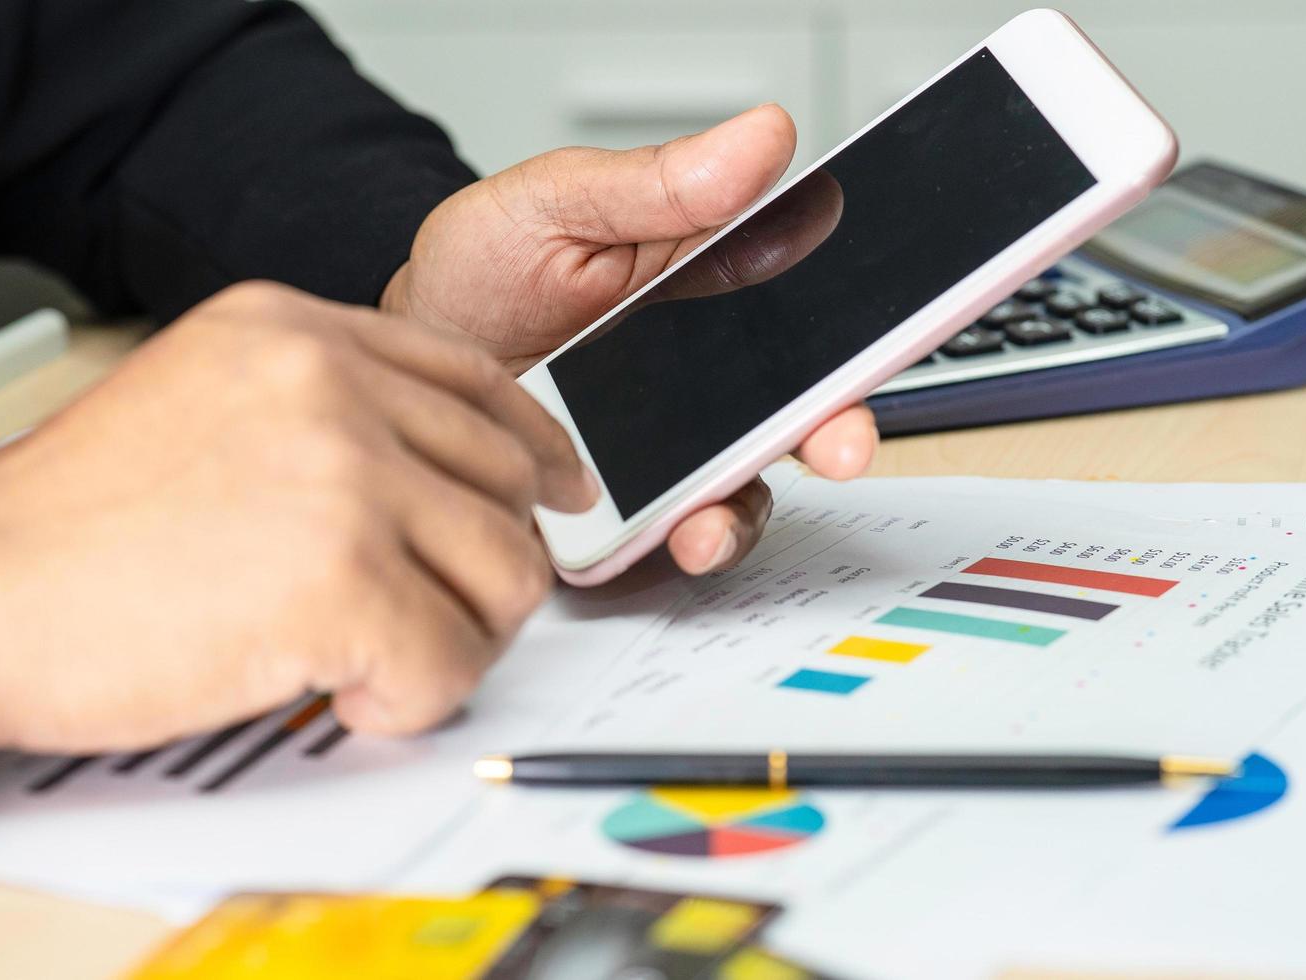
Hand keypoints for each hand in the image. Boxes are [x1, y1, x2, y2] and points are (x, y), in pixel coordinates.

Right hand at [0, 282, 595, 751]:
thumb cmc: (75, 517)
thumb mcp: (207, 396)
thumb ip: (327, 409)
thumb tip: (446, 469)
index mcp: (299, 332)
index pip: (477, 378)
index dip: (537, 443)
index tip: (561, 489)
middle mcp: (332, 386)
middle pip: (508, 481)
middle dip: (491, 563)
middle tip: (446, 609)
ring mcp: (343, 477)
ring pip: (505, 573)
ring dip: (458, 635)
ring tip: (381, 655)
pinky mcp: (340, 580)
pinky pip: (451, 660)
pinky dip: (413, 698)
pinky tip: (345, 690)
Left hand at [382, 105, 877, 574]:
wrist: (413, 344)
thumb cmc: (483, 271)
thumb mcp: (559, 204)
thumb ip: (657, 185)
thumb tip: (762, 139)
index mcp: (712, 293)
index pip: (811, 311)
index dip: (862, 325)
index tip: (893, 329)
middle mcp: (706, 381)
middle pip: (799, 413)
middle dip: (833, 433)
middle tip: (837, 442)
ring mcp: (667, 451)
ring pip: (741, 490)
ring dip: (745, 510)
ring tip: (712, 519)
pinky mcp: (622, 508)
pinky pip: (668, 538)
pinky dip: (674, 546)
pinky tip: (659, 535)